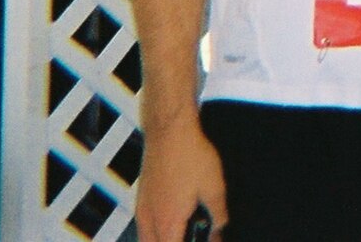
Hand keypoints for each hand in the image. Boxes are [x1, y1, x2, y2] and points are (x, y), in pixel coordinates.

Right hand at [134, 121, 227, 241]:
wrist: (169, 130)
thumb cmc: (189, 155)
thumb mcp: (214, 187)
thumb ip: (218, 213)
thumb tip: (219, 226)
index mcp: (168, 222)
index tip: (208, 239)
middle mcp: (150, 219)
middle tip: (196, 235)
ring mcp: (142, 208)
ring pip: (148, 238)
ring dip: (165, 238)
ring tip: (184, 231)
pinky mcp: (141, 196)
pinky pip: (145, 225)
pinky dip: (156, 229)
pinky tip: (173, 219)